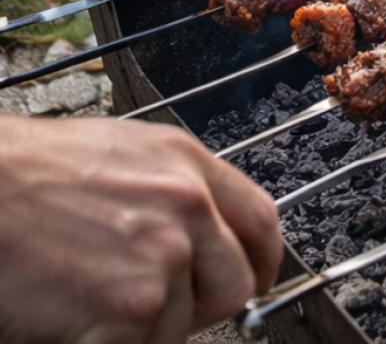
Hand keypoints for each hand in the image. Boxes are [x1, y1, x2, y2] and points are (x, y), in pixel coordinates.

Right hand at [0, 116, 280, 343]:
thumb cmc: (28, 175)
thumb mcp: (121, 156)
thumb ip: (170, 192)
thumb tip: (200, 234)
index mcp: (187, 163)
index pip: (260, 220)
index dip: (260, 260)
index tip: (254, 281)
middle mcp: (189, 204)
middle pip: (236, 282)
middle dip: (200, 306)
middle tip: (151, 308)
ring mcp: (165, 254)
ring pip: (180, 326)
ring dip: (141, 329)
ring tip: (88, 300)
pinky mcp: (134, 304)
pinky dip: (106, 343)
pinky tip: (72, 318)